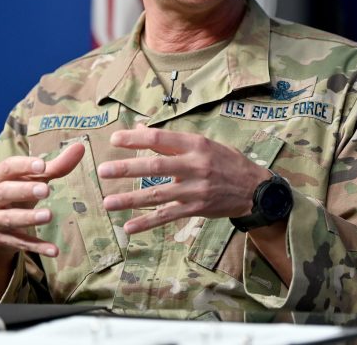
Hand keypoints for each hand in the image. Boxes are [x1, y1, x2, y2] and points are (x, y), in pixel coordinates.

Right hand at [0, 142, 85, 261]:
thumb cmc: (18, 193)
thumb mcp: (34, 179)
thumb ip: (56, 165)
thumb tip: (81, 147)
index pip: (6, 168)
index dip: (23, 166)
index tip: (42, 165)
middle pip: (3, 193)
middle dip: (24, 191)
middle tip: (46, 190)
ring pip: (9, 220)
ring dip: (28, 218)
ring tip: (49, 215)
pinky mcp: (1, 240)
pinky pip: (19, 243)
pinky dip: (36, 247)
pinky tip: (55, 250)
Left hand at [98, 125, 270, 233]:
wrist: (254, 188)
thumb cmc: (226, 162)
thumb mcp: (204, 144)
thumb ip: (173, 140)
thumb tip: (141, 129)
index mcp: (197, 145)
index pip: (162, 139)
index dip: (136, 138)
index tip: (114, 139)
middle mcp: (196, 166)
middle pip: (156, 167)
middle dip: (127, 169)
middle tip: (103, 170)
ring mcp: (196, 189)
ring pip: (158, 195)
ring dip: (130, 200)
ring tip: (107, 202)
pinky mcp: (196, 209)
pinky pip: (168, 216)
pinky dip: (147, 222)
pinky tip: (129, 228)